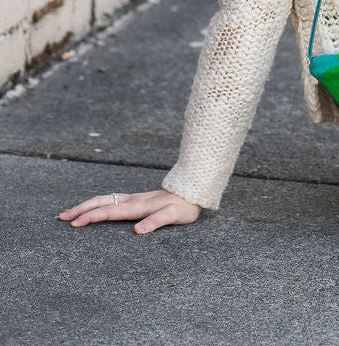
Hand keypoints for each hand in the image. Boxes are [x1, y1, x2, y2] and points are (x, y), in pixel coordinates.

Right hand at [57, 188, 200, 233]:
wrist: (193, 190)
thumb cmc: (184, 206)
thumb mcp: (174, 215)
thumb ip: (156, 221)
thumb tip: (137, 231)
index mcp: (138, 206)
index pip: (109, 211)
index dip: (90, 217)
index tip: (73, 224)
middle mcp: (133, 201)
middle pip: (101, 202)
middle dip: (81, 209)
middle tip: (62, 217)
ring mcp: (134, 199)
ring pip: (105, 199)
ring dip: (87, 205)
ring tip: (71, 212)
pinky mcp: (138, 199)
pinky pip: (113, 200)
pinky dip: (98, 204)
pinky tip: (95, 208)